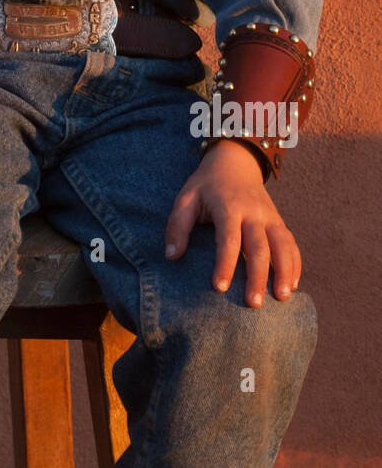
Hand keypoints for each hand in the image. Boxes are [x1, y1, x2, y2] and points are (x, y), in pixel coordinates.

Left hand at [164, 140, 301, 307]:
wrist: (234, 162)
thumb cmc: (206, 186)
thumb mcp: (186, 198)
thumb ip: (177, 226)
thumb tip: (171, 256)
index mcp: (228, 206)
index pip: (228, 238)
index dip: (225, 263)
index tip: (220, 288)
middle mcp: (253, 212)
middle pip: (259, 246)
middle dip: (257, 276)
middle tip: (254, 304)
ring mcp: (269, 216)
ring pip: (282, 245)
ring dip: (284, 272)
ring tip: (282, 298)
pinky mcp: (278, 222)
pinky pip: (291, 244)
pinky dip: (295, 264)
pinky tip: (293, 286)